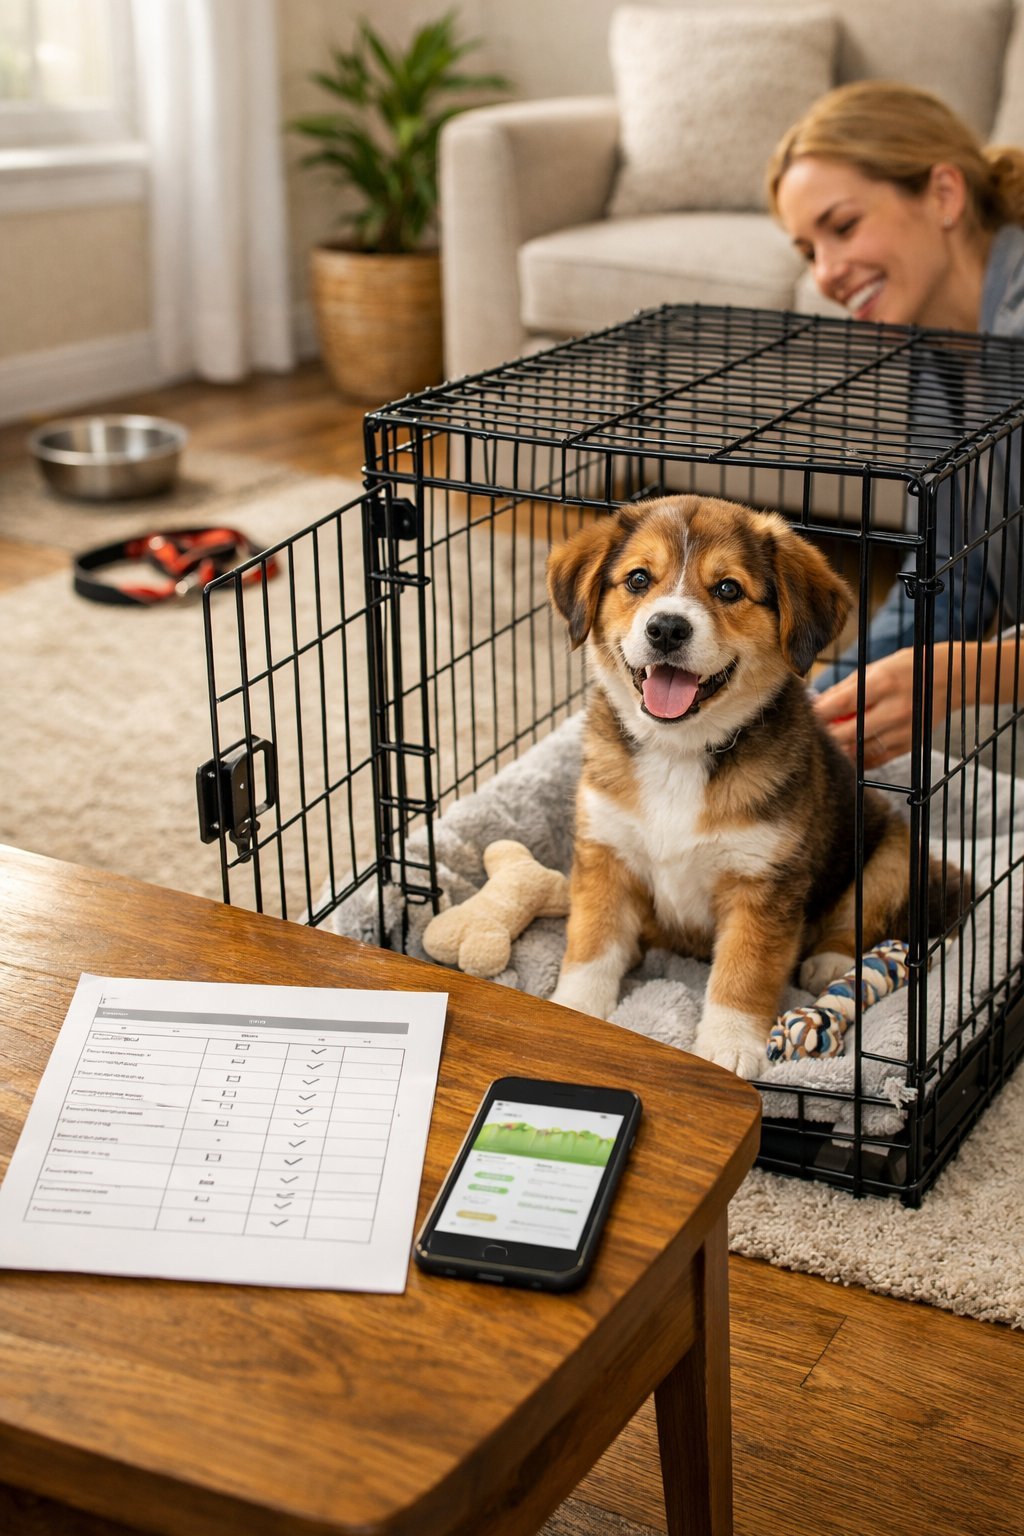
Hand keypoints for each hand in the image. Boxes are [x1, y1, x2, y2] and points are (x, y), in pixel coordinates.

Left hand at [813, 649, 933, 768]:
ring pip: (859, 751)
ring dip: (839, 749)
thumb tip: (816, 703)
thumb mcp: (876, 668)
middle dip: (825, 735)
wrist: (951, 679)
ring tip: (828, 743)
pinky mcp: (909, 745)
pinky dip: (858, 758)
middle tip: (811, 733)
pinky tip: (848, 752)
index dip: (817, 713)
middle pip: (846, 733)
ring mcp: (903, 731)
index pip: (840, 704)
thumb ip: (845, 688)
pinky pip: (876, 760)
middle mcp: (894, 710)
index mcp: (883, 683)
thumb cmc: (907, 668)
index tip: (804, 716)